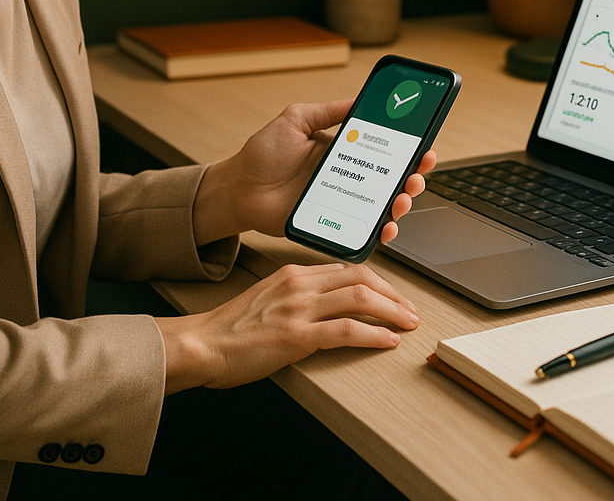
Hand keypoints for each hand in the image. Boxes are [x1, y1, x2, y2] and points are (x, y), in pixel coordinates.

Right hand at [154, 262, 420, 391]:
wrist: (202, 344)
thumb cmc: (231, 328)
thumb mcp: (268, 298)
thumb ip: (298, 294)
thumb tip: (329, 302)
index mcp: (294, 274)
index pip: (348, 268)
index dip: (378, 281)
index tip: (393, 295)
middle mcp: (300, 284)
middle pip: (361, 277)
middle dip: (393, 294)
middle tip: (411, 310)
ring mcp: (299, 309)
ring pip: (360, 298)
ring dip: (392, 311)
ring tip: (409, 324)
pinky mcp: (297, 336)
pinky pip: (346, 330)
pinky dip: (373, 335)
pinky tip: (387, 342)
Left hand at [192, 100, 435, 244]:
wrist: (237, 189)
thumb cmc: (262, 154)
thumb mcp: (296, 119)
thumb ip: (329, 111)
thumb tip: (362, 98)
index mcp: (343, 150)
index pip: (384, 149)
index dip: (408, 149)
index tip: (424, 147)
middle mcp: (347, 177)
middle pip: (391, 180)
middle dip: (412, 177)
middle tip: (416, 175)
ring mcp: (340, 202)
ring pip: (382, 207)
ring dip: (401, 204)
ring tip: (402, 199)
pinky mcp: (331, 226)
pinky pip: (362, 232)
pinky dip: (379, 232)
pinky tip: (386, 228)